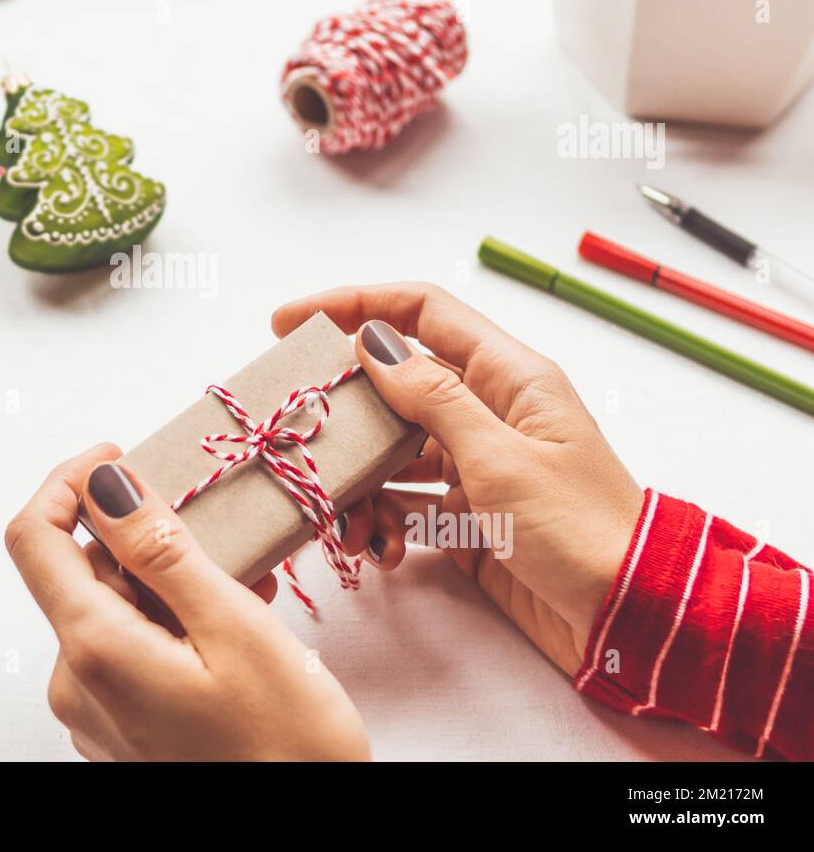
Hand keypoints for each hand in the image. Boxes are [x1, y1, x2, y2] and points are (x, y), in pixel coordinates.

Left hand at [5, 444, 369, 760]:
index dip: (69, 482)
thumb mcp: (234, 629)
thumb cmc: (285, 750)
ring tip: (244, 592)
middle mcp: (77, 685)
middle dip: (146, 540)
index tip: (117, 455)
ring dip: (170, 584)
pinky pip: (130, 650)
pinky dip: (173, 624)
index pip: (33, 538)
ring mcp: (97, 713)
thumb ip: (160, 550)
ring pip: (114, 610)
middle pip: (82, 573)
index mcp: (94, 652)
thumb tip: (107, 483)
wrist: (302, 838)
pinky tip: (230, 632)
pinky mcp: (122, 730)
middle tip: (221, 538)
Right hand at [272, 283, 645, 676]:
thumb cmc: (579, 528)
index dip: (356, 304)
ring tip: (346, 522)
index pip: (423, 311)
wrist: (628, 616)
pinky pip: (405, 500)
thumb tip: (373, 341)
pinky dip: (383, 520)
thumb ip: (433, 398)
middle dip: (345, 411)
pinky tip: (380, 548)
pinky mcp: (465, 513)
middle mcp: (487, 409)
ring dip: (361, 481)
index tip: (293, 320)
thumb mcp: (501, 458)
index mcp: (508, 375)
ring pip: (393, 449)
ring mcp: (475, 462)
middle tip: (300, 434)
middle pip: (395, 384)